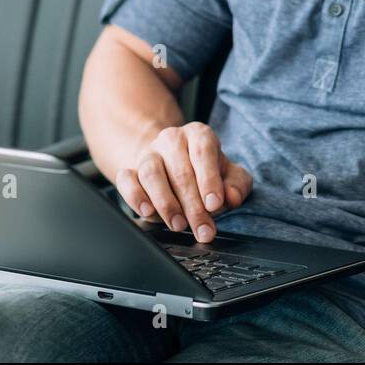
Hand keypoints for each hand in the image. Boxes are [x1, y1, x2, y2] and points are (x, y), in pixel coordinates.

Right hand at [115, 122, 252, 242]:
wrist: (173, 165)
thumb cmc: (206, 172)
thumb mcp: (230, 175)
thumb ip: (237, 184)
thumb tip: (232, 197)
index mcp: (199, 135)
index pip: (203, 152)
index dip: (209, 180)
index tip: (214, 205)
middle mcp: (172, 139)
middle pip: (180, 171)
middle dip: (193, 206)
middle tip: (202, 229)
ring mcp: (149, 154)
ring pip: (152, 174)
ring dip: (166, 203)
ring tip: (178, 225)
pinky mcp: (130, 170)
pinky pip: (127, 180)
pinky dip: (135, 197)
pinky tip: (148, 212)